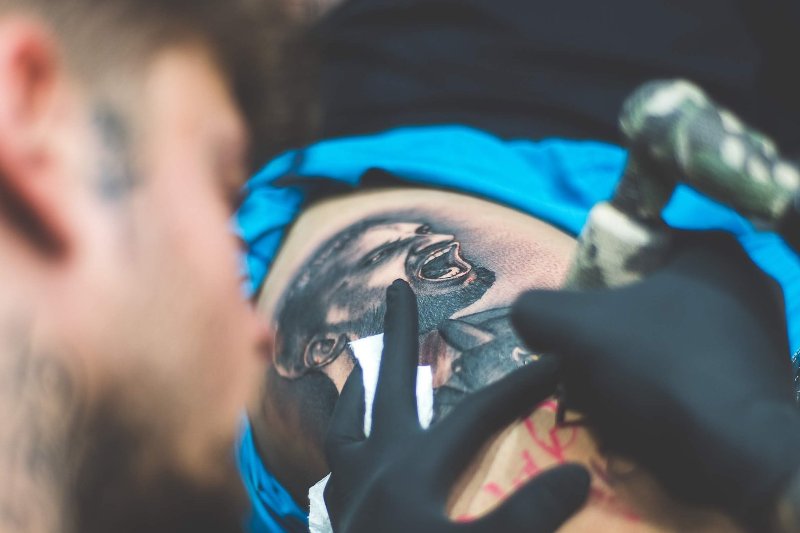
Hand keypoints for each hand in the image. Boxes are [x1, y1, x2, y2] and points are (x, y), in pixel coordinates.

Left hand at [324, 279, 589, 532]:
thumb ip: (525, 517)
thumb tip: (577, 475)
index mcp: (410, 473)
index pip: (475, 415)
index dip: (519, 389)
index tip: (557, 365)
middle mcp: (374, 472)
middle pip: (388, 385)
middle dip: (400, 335)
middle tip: (399, 290)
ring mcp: (351, 497)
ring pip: (349, 422)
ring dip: (362, 386)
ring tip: (363, 362)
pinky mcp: (344, 523)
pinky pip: (337, 464)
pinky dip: (346, 440)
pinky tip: (357, 450)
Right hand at [511, 231, 799, 527]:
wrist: (736, 457)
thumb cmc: (657, 369)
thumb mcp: (572, 327)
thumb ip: (535, 309)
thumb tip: (528, 315)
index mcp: (709, 249)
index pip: (631, 247)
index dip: (593, 279)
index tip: (576, 315)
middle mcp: (745, 281)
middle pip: (648, 296)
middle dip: (611, 328)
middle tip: (587, 359)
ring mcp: (761, 333)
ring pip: (668, 337)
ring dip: (632, 361)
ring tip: (609, 394)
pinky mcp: (762, 379)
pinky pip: (694, 370)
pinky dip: (664, 387)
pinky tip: (645, 414)